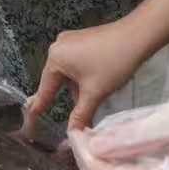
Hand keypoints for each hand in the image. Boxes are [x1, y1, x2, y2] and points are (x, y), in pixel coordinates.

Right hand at [26, 18, 150, 132]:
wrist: (138, 35)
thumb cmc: (113, 63)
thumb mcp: (95, 93)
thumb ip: (80, 114)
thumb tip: (73, 134)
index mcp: (55, 58)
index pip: (45, 90)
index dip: (39, 109)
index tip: (30, 124)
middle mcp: (58, 46)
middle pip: (58, 81)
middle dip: (71, 98)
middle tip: (79, 116)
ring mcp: (71, 40)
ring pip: (70, 73)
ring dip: (80, 88)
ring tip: (98, 95)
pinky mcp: (84, 39)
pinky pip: (78, 63)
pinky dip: (86, 76)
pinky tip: (100, 82)